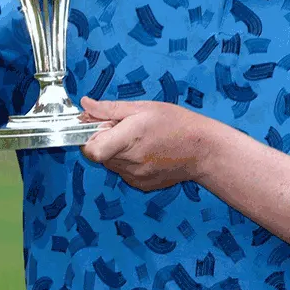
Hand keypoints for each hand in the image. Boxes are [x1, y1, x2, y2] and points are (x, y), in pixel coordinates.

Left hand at [79, 97, 214, 191]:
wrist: (203, 150)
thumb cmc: (178, 125)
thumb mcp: (143, 107)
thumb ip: (110, 109)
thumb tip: (86, 105)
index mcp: (128, 140)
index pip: (91, 149)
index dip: (87, 137)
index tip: (96, 125)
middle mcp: (130, 163)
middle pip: (99, 154)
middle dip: (103, 139)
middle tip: (122, 127)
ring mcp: (135, 177)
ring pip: (110, 163)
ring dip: (115, 150)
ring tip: (137, 138)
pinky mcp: (141, 185)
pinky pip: (123, 172)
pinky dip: (127, 161)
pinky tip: (145, 151)